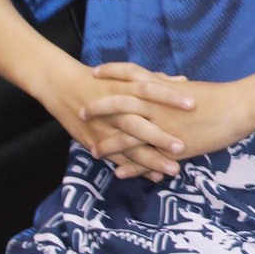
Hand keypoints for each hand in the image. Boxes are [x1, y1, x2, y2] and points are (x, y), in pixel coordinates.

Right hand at [39, 60, 191, 181]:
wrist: (62, 86)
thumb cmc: (100, 80)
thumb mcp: (125, 76)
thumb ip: (155, 79)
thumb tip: (183, 80)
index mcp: (124, 89)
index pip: (149, 90)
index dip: (170, 96)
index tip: (193, 104)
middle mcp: (115, 110)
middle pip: (138, 124)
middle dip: (159, 137)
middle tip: (182, 147)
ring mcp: (105, 129)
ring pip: (129, 147)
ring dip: (151, 160)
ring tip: (173, 170)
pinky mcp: (96, 142)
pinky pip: (117, 158)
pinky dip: (135, 168)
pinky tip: (154, 176)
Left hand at [82, 65, 254, 174]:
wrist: (238, 109)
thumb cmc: (218, 97)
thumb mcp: (188, 89)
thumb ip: (170, 87)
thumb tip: (160, 81)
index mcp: (162, 89)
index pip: (129, 75)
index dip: (111, 73)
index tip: (94, 72)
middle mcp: (157, 108)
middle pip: (119, 106)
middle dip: (98, 109)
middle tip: (81, 112)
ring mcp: (162, 129)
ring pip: (127, 137)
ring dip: (108, 145)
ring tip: (93, 150)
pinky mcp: (172, 148)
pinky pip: (146, 159)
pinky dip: (131, 167)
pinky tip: (118, 173)